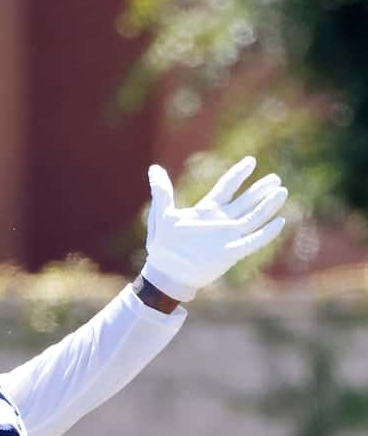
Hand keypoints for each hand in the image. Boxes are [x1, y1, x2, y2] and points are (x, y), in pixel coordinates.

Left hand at [142, 157, 286, 302]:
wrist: (165, 274)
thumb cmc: (162, 248)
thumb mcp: (160, 215)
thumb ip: (162, 191)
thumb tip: (154, 169)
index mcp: (206, 211)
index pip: (226, 187)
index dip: (238, 174)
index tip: (250, 161)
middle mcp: (220, 222)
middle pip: (245, 201)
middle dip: (260, 189)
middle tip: (276, 178)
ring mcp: (227, 236)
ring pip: (253, 217)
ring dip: (268, 206)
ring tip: (282, 192)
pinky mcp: (230, 253)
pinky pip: (253, 241)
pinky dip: (266, 233)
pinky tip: (280, 222)